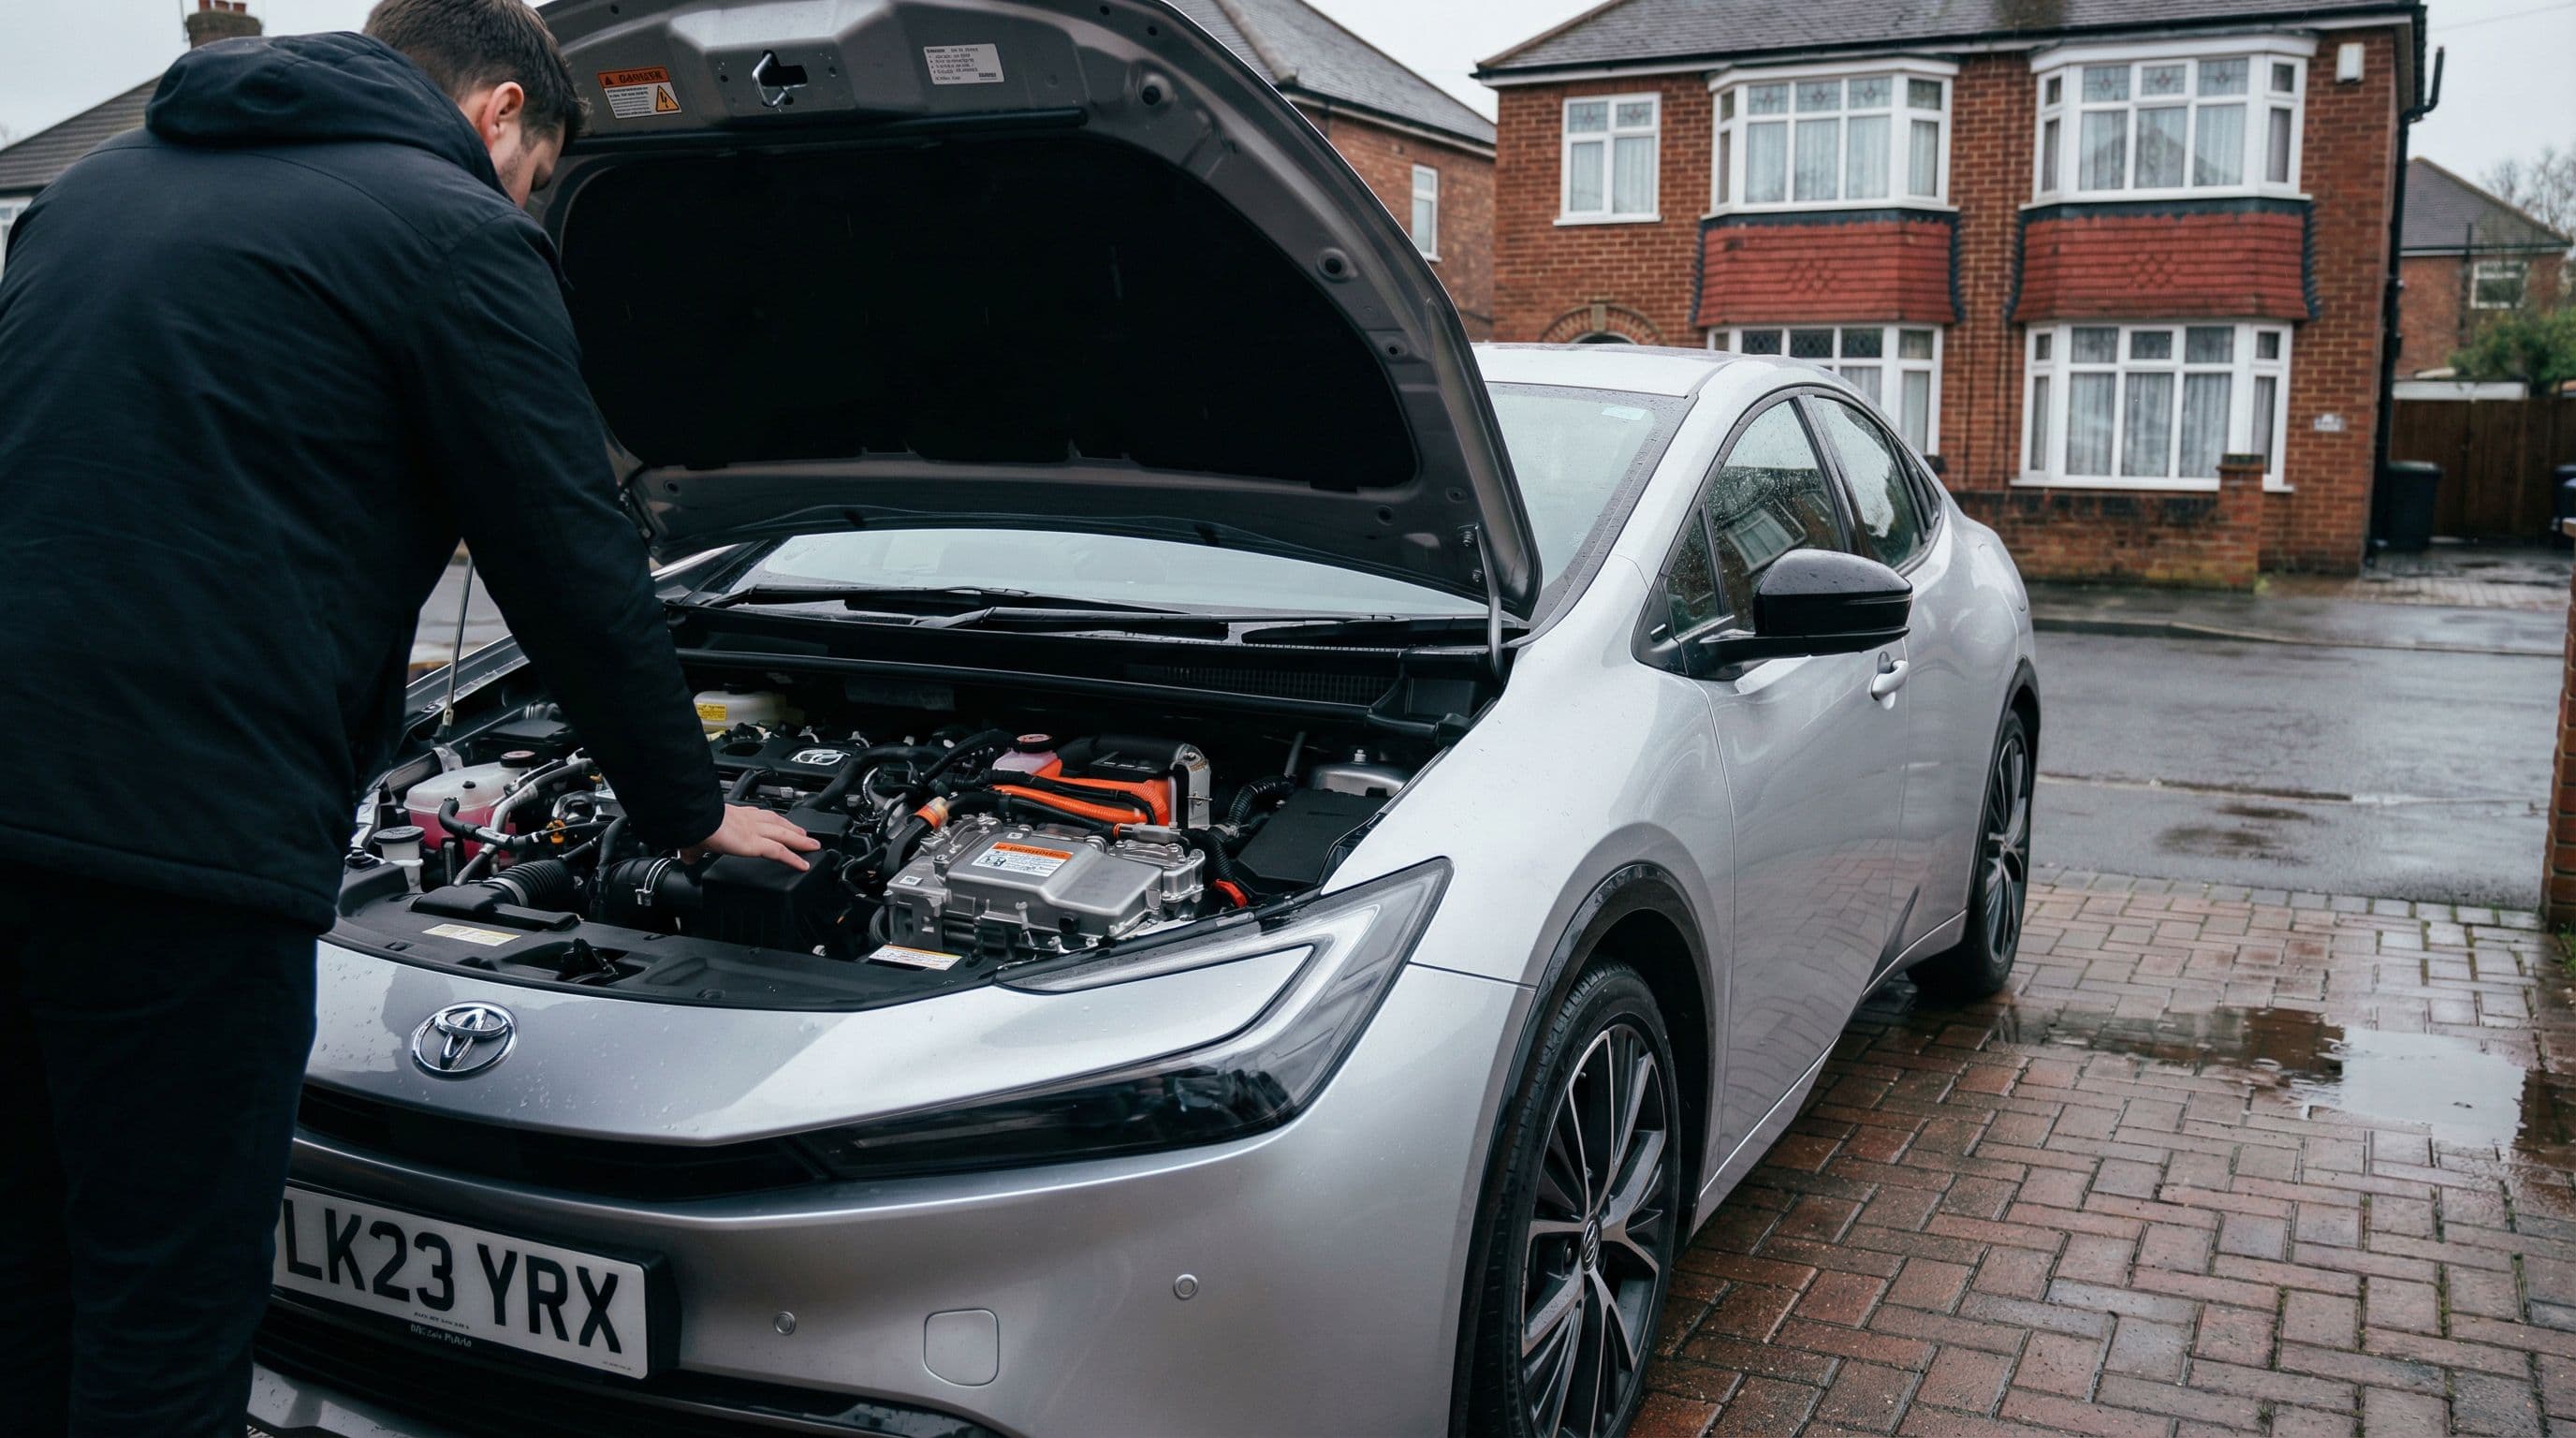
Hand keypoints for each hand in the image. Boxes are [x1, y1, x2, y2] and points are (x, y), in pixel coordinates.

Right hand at [682, 804, 821, 870]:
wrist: (694, 820)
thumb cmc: (693, 825)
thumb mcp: (694, 840)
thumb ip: (693, 850)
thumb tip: (686, 856)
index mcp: (734, 815)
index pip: (757, 815)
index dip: (769, 819)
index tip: (776, 822)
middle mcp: (748, 820)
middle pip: (776, 822)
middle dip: (792, 827)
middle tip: (804, 833)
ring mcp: (755, 831)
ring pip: (784, 835)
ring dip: (800, 840)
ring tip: (812, 845)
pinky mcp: (756, 844)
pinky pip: (781, 852)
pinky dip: (794, 858)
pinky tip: (803, 864)